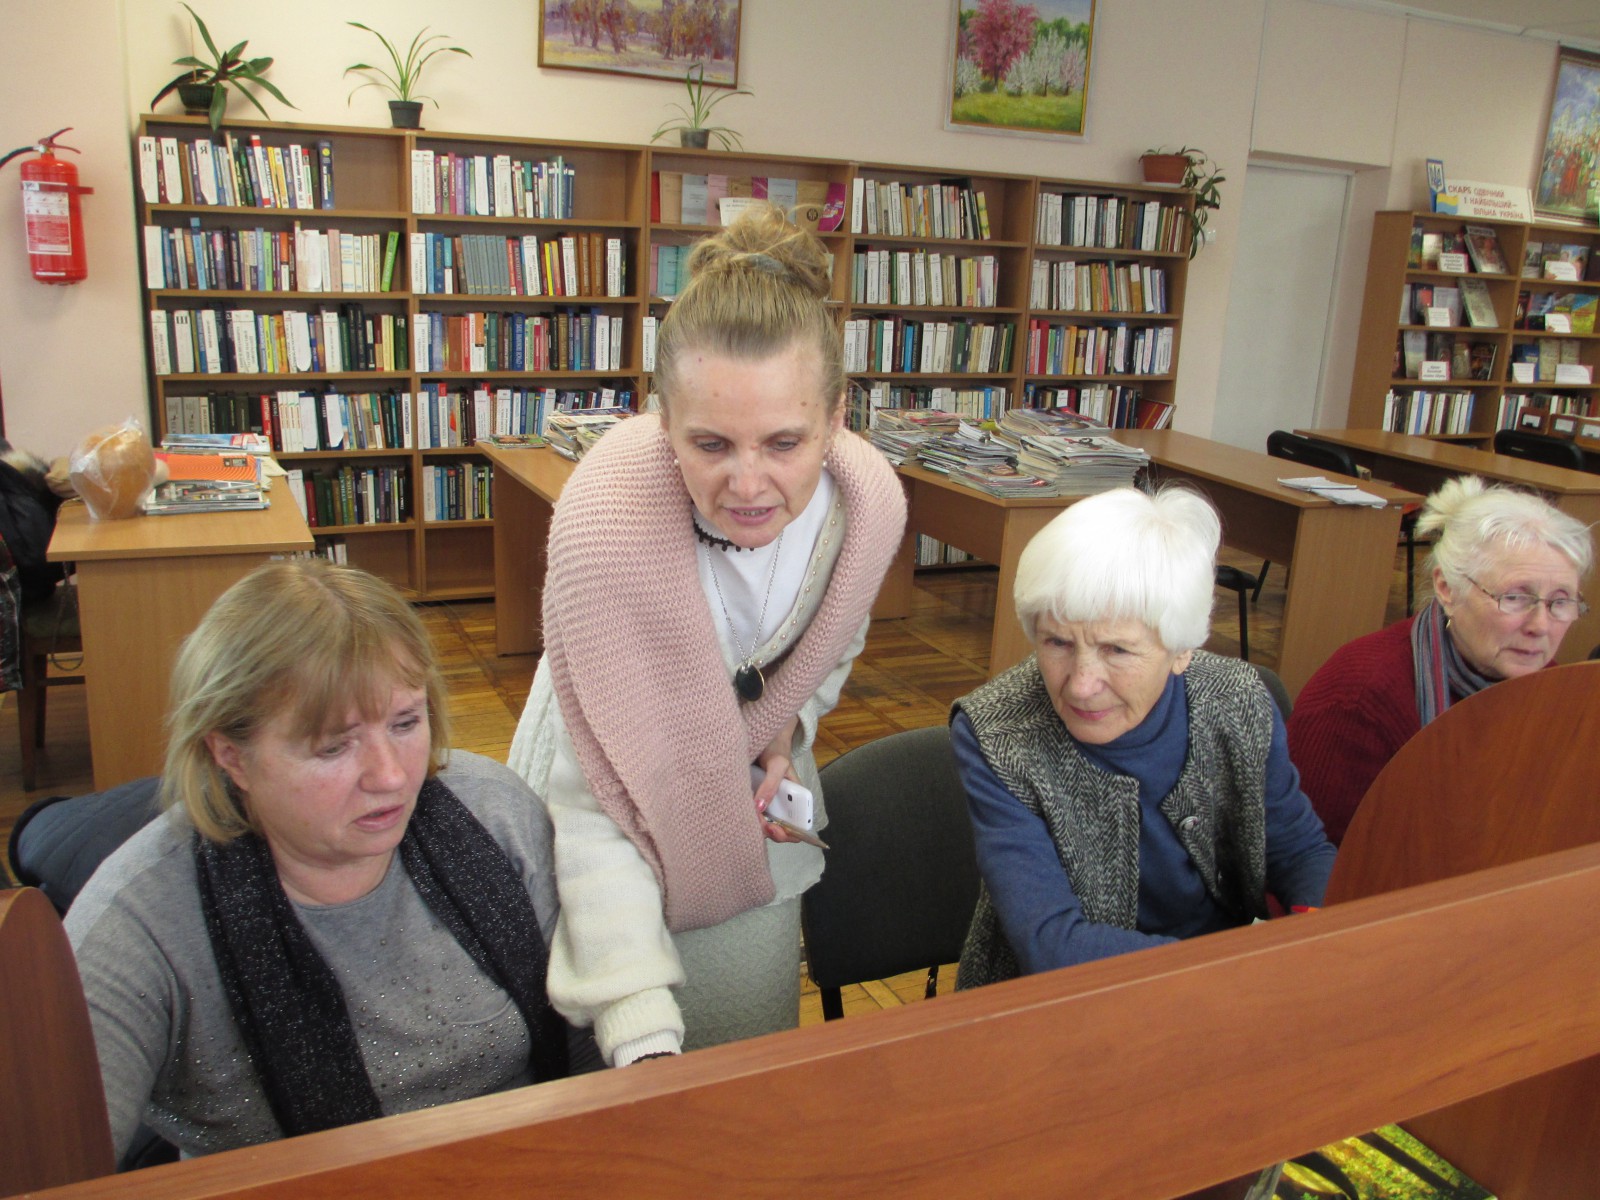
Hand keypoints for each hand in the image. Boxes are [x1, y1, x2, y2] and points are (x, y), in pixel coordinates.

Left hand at [754, 716, 802, 842]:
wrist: (763, 737)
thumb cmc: (776, 750)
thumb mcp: (777, 765)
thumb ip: (770, 785)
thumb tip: (759, 808)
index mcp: (797, 800)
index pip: (799, 826)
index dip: (788, 834)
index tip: (773, 828)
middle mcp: (784, 805)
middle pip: (780, 830)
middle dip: (769, 831)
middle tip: (757, 822)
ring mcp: (770, 804)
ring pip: (765, 825)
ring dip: (756, 826)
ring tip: (748, 815)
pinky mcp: (755, 800)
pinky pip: (753, 815)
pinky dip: (747, 817)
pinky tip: (741, 810)